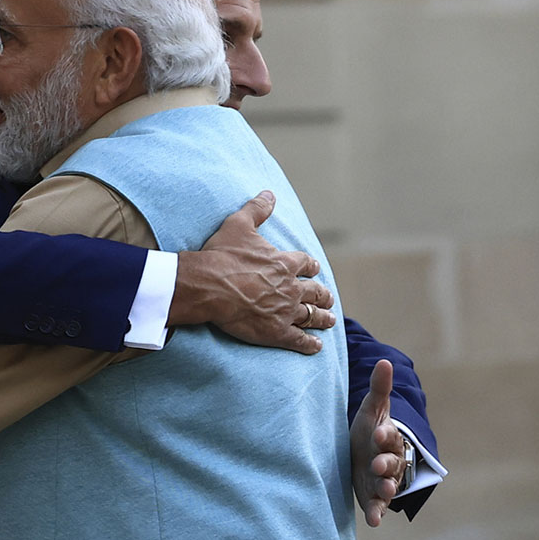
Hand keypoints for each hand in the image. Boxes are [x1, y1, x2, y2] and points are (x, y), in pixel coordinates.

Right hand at [169, 190, 335, 353]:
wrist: (209, 286)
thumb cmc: (222, 255)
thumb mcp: (239, 224)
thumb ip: (257, 209)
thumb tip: (269, 193)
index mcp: (284, 263)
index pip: (306, 264)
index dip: (312, 266)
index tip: (315, 269)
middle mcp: (291, 287)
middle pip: (315, 292)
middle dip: (323, 295)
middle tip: (327, 298)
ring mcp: (285, 311)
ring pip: (312, 316)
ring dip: (323, 318)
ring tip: (330, 320)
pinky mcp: (276, 332)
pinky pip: (299, 340)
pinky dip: (310, 344)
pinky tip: (316, 346)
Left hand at [351, 359, 406, 526]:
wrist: (368, 453)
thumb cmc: (370, 429)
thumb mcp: (373, 409)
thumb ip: (379, 388)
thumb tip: (384, 360)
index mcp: (388, 438)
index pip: (389, 436)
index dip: (384, 435)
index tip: (378, 432)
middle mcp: (389, 460)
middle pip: (390, 463)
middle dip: (385, 464)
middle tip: (377, 464)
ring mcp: (382, 479)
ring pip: (388, 485)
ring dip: (387, 488)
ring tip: (385, 491)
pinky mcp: (373, 496)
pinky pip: (377, 506)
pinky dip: (376, 514)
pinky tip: (374, 521)